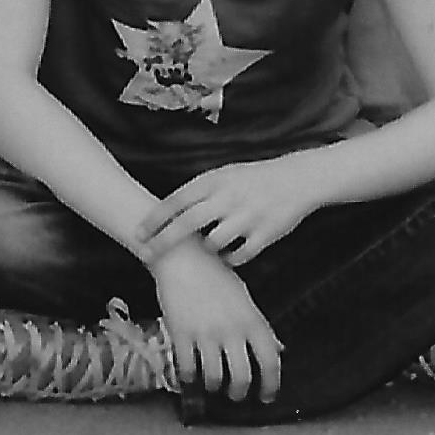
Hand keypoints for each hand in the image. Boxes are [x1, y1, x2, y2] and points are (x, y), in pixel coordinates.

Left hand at [138, 154, 330, 267]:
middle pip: (186, 224)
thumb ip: (198, 192)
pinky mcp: (265, 234)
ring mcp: (247, 217)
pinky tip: (228, 256)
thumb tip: (165, 211)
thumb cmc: (252, 179)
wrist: (297, 180)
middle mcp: (228, 198)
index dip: (154, 219)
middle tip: (146, 255)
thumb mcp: (223, 175)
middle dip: (163, 242)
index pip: (175, 201)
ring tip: (209, 247)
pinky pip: (239, 256)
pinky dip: (230, 259)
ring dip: (206, 250)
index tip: (137, 233)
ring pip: (212, 244)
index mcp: (214, 181)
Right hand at [148, 240, 282, 403]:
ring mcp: (205, 333)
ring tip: (212, 384)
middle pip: (242, 377)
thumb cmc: (215, 274)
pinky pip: (187, 368)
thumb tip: (276, 349)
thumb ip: (259, 326)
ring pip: (214, 377)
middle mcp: (231, 330)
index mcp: (252, 320)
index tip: (267, 396)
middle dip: (239, 393)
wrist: (181, 257)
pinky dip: (189, 377)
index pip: (270, 361)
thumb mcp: (244, 298)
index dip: (271, 385)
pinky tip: (190, 375)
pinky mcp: (181, 334)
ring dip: (214, 386)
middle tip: (235, 395)